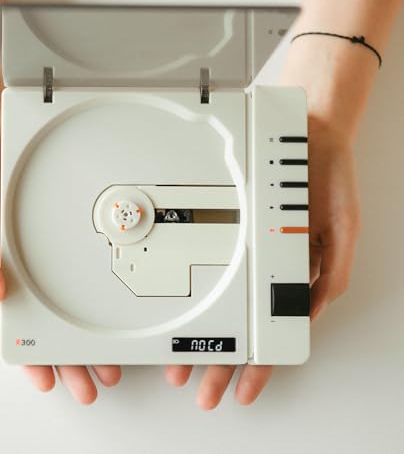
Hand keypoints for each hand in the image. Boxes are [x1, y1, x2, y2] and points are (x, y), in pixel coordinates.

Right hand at [0, 96, 120, 403]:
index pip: (17, 321)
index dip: (33, 354)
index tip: (51, 380)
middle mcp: (25, 257)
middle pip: (51, 320)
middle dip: (71, 356)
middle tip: (95, 381)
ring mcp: (47, 243)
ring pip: (72, 300)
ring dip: (89, 333)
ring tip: (109, 359)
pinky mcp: (65, 224)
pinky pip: (84, 262)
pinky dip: (97, 290)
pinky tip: (111, 307)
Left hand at [165, 118, 360, 408]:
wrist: (305, 136)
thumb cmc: (327, 180)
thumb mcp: (343, 230)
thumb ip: (333, 271)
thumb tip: (310, 311)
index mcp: (295, 275)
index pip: (273, 331)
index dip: (258, 365)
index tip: (241, 390)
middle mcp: (265, 268)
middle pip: (240, 328)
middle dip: (220, 362)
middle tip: (200, 388)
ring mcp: (244, 252)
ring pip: (218, 304)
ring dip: (202, 337)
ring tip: (183, 364)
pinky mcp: (228, 231)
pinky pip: (209, 269)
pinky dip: (197, 295)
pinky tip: (183, 315)